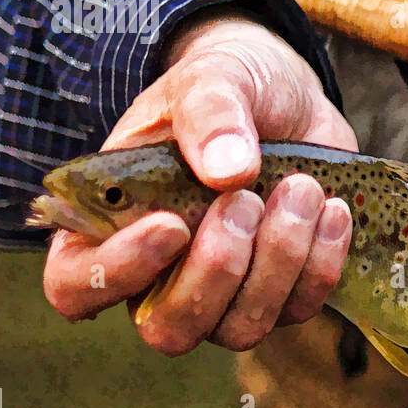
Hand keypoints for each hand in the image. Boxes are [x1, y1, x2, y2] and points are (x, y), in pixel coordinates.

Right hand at [42, 12, 357, 354]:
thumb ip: (210, 113)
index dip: (119, 271)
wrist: (284, 97)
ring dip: (278, 261)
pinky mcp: (283, 289)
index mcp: (108, 226)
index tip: (172, 223)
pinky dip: (321, 262)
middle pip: (169, 328)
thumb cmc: (226, 88)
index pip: (76, 288)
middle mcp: (159, 275)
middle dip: (217, 269)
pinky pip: (300, 307)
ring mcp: (223, 292)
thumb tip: (228, 171)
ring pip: (240, 328)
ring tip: (302, 189)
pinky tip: (331, 208)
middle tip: (246, 200)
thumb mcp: (210, 79)